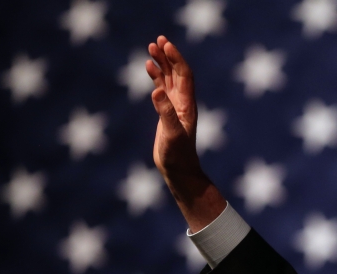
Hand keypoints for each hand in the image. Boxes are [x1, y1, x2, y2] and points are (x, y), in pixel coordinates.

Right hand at [145, 36, 224, 229]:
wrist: (178, 170)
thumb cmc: (177, 155)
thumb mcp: (172, 134)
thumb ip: (166, 112)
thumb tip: (158, 90)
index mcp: (187, 105)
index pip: (184, 75)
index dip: (176, 59)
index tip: (165, 45)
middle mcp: (183, 103)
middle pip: (178, 73)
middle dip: (169, 56)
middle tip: (158, 40)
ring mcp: (175, 107)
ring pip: (169, 79)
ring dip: (162, 63)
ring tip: (151, 48)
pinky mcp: (167, 113)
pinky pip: (162, 89)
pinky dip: (157, 77)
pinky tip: (149, 68)